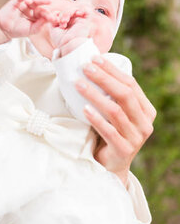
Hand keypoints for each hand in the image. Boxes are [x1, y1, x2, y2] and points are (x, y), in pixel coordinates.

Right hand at [0, 0, 56, 39]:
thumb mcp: (31, 30)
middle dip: (46, 6)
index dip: (50, 16)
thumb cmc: (18, 29)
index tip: (55, 19)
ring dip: (39, 0)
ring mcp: (24, 4)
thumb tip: (47, 19)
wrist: (4, 29)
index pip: (45, 14)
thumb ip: (39, 25)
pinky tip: (28, 0)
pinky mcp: (16, 0)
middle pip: (41, 5)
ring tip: (46, 2)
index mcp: (37, 15)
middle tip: (52, 7)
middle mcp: (32, 8)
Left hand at [50, 8, 93, 55]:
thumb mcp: (53, 28)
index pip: (62, 13)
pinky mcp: (86, 20)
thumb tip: (56, 12)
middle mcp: (74, 22)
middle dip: (62, 15)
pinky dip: (77, 10)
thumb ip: (54, 19)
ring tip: (64, 22)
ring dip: (66, 13)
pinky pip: (84, 9)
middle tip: (61, 23)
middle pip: (67, 10)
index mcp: (67, 24)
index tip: (54, 22)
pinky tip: (74, 15)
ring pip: (73, 9)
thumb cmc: (61, 40)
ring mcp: (80, 21)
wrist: (68, 45)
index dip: (56, 15)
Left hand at [75, 56, 155, 183]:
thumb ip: (110, 96)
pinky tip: (84, 109)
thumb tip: (89, 67)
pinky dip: (96, 118)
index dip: (112, 70)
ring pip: (115, 111)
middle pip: (124, 95)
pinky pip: (109, 131)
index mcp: (145, 109)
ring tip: (78, 84)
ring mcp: (136, 137)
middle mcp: (144, 122)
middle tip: (85, 68)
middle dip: (104, 78)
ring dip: (95, 95)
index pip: (131, 84)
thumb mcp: (114, 113)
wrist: (110, 165)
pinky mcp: (124, 150)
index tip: (94, 59)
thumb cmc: (108, 132)